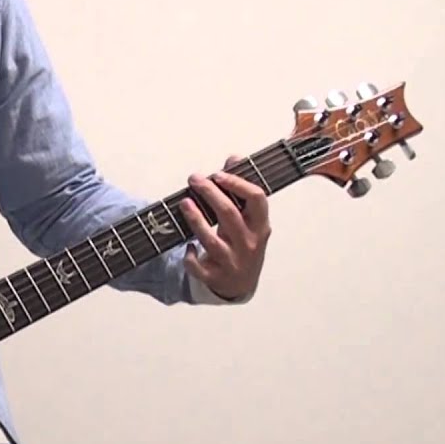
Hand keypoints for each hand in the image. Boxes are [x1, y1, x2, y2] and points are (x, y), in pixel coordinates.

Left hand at [180, 155, 272, 299]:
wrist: (241, 285)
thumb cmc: (244, 244)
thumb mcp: (249, 219)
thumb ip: (241, 190)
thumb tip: (234, 158)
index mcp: (260, 227)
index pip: (256, 199)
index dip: (237, 183)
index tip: (218, 174)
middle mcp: (248, 244)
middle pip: (229, 214)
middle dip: (210, 193)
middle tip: (195, 179)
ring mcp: (232, 262)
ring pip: (211, 240)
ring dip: (195, 219)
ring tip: (184, 202)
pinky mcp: (214, 277)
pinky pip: (197, 266)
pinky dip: (189, 256)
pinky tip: (186, 245)